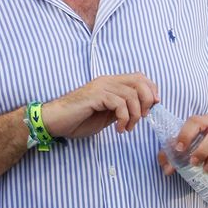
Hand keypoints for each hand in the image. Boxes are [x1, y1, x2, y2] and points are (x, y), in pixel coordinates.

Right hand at [41, 73, 158, 139]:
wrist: (55, 121)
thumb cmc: (77, 120)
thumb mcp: (106, 115)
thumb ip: (121, 109)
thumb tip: (140, 111)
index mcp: (111, 83)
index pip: (139, 77)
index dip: (151, 90)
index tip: (152, 107)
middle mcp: (107, 81)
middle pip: (140, 81)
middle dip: (147, 101)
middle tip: (142, 118)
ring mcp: (101, 87)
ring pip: (132, 94)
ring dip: (135, 115)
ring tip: (127, 128)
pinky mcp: (96, 95)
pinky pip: (120, 104)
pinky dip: (124, 119)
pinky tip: (119, 129)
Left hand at [155, 115, 207, 177]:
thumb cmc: (203, 149)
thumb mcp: (187, 149)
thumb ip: (172, 157)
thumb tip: (167, 170)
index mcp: (205, 121)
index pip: (196, 121)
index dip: (186, 134)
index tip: (179, 149)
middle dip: (202, 149)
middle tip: (193, 163)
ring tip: (205, 170)